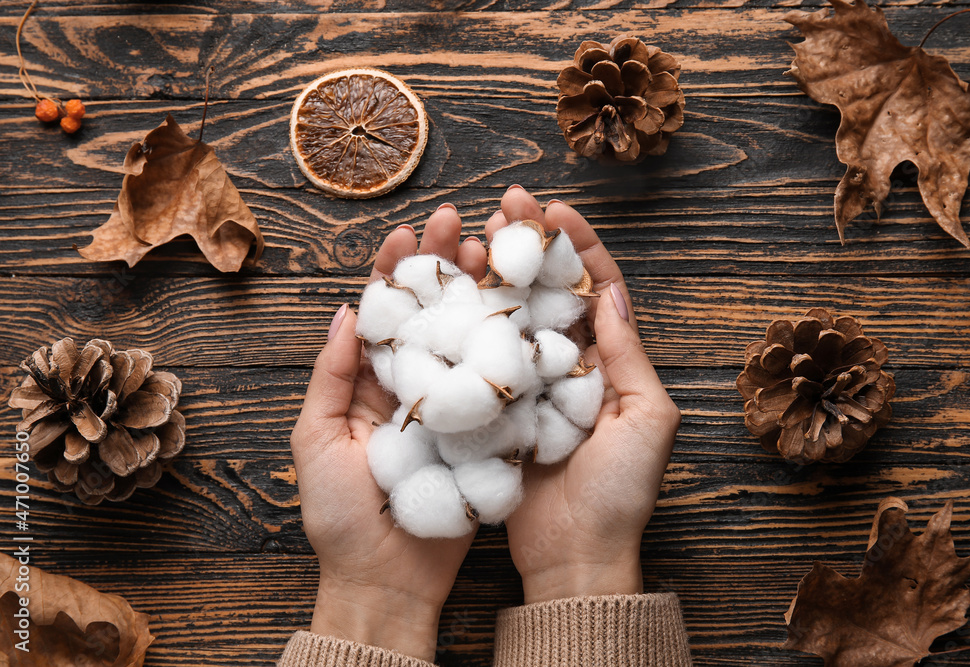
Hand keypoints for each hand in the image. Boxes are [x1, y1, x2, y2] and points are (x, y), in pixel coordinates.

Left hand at [289, 204, 487, 660]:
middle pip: (429, 314)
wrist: (388, 581)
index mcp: (367, 385)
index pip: (383, 314)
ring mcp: (449, 408)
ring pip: (464, 338)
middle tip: (459, 222)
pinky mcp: (482, 432)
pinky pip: (492, 383)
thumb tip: (344, 311)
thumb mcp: (317, 441)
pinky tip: (520, 310)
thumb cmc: (342, 516)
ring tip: (491, 250)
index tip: (409, 232)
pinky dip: (506, 345)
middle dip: (442, 266)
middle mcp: (411, 388)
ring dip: (477, 292)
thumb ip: (331, 376)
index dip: (395, 271)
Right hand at [491, 187, 681, 604]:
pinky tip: (447, 289)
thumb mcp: (646, 421)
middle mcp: (567, 367)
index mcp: (609, 364)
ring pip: (509, 315)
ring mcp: (528, 386)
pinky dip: (465, 321)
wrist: (574, 557)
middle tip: (504, 204)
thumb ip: (629, 357)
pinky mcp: (494, 409)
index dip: (579, 247)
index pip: (596, 291)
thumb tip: (611, 295)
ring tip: (471, 234)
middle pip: (547, 291)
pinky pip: (480, 357)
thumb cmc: (620, 493)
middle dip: (528, 245)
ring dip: (492, 272)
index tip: (555, 209)